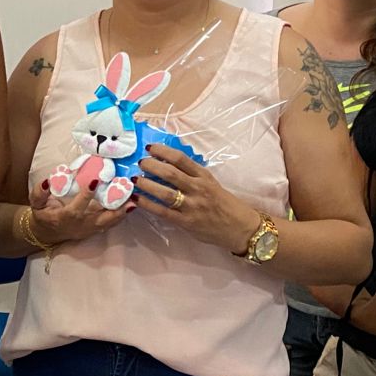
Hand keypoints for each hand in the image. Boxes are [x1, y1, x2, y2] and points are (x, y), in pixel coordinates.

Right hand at [27, 178, 134, 245]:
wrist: (47, 233)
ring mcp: (89, 229)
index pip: (77, 208)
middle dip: (114, 210)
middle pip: (100, 220)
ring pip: (108, 223)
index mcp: (64, 218)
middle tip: (128, 197)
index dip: (85, 196)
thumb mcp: (36, 204)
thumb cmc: (43, 215)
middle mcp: (79, 225)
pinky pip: (110, 224)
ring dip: (122, 212)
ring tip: (135, 200)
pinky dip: (121, 215)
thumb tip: (47, 181)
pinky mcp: (95, 230)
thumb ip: (39, 193)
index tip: (94, 181)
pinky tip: (132, 205)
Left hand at [131, 143, 263, 252]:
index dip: (164, 151)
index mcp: (204, 176)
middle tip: (140, 163)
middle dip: (151, 166)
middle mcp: (198, 188)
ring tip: (135, 179)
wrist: (240, 228)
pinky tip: (137, 200)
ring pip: (165, 192)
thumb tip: (168, 163)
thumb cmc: (224, 204)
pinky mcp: (187, 222)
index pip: (181, 159)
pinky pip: (163, 212)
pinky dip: (148, 205)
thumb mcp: (212, 183)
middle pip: (170, 173)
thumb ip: (193, 175)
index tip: (150, 148)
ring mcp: (192, 206)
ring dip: (146, 184)